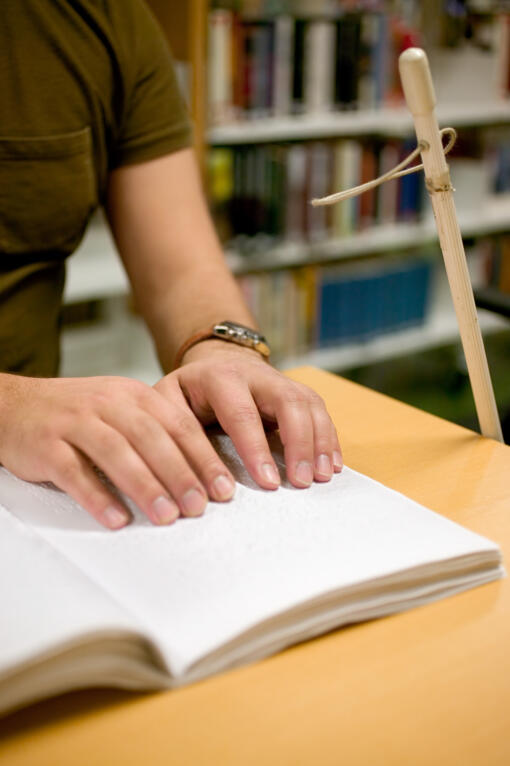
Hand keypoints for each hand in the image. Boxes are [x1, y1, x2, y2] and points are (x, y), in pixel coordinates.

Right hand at [0, 373, 238, 529]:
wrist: (13, 403)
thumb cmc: (76, 413)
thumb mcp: (120, 408)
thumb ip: (157, 431)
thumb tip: (202, 473)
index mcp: (133, 395)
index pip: (178, 425)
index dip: (203, 457)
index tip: (223, 488)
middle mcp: (107, 403)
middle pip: (152, 438)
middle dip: (181, 474)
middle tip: (200, 506)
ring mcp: (75, 422)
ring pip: (116, 453)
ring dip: (145, 486)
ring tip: (167, 517)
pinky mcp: (46, 445)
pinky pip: (74, 472)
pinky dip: (97, 497)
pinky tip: (117, 518)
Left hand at [154, 341, 342, 490]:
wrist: (214, 362)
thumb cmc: (188, 392)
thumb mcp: (167, 401)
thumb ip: (173, 429)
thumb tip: (184, 473)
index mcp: (219, 377)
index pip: (242, 412)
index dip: (256, 448)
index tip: (268, 482)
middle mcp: (255, 375)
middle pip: (288, 402)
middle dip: (298, 443)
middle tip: (301, 482)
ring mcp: (281, 380)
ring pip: (309, 404)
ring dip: (320, 441)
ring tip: (322, 476)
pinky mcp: (297, 390)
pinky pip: (320, 410)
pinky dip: (329, 438)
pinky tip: (331, 464)